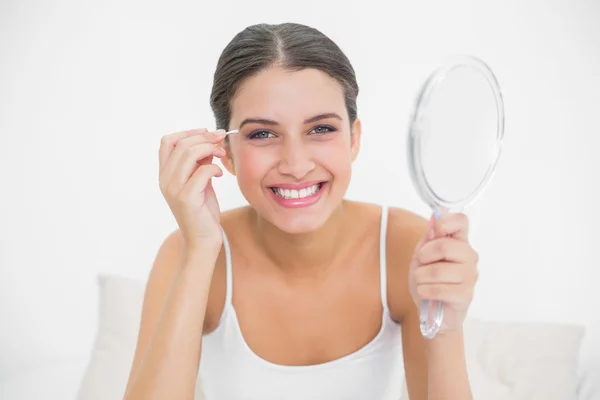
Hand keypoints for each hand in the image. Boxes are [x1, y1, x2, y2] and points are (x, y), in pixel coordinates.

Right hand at [158, 128, 226, 251]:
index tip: (207, 132)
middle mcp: (165, 180)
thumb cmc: (202, 211)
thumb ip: (199, 163)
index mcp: (165, 174)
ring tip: (222, 154)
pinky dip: (214, 168)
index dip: (188, 132)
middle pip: (182, 144)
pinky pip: (202, 171)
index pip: (167, 141)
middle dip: (205, 138)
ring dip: (210, 149)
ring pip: (190, 154)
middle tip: (221, 140)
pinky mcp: (187, 198)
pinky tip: (220, 174)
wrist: (202, 240)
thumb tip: (209, 142)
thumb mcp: (200, 182)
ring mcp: (174, 189)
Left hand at [408, 211, 478, 334]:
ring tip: (423, 282)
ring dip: (421, 277)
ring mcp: (470, 276)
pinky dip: (424, 291)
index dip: (445, 223)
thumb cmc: (428, 281)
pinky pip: (438, 290)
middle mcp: (469, 257)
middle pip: (445, 245)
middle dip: (424, 256)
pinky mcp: (465, 296)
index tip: (435, 232)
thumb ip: (428, 239)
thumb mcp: (422, 257)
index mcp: (459, 243)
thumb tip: (434, 221)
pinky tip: (427, 293)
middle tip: (421, 265)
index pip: (461, 221)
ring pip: (437, 270)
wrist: (430, 311)